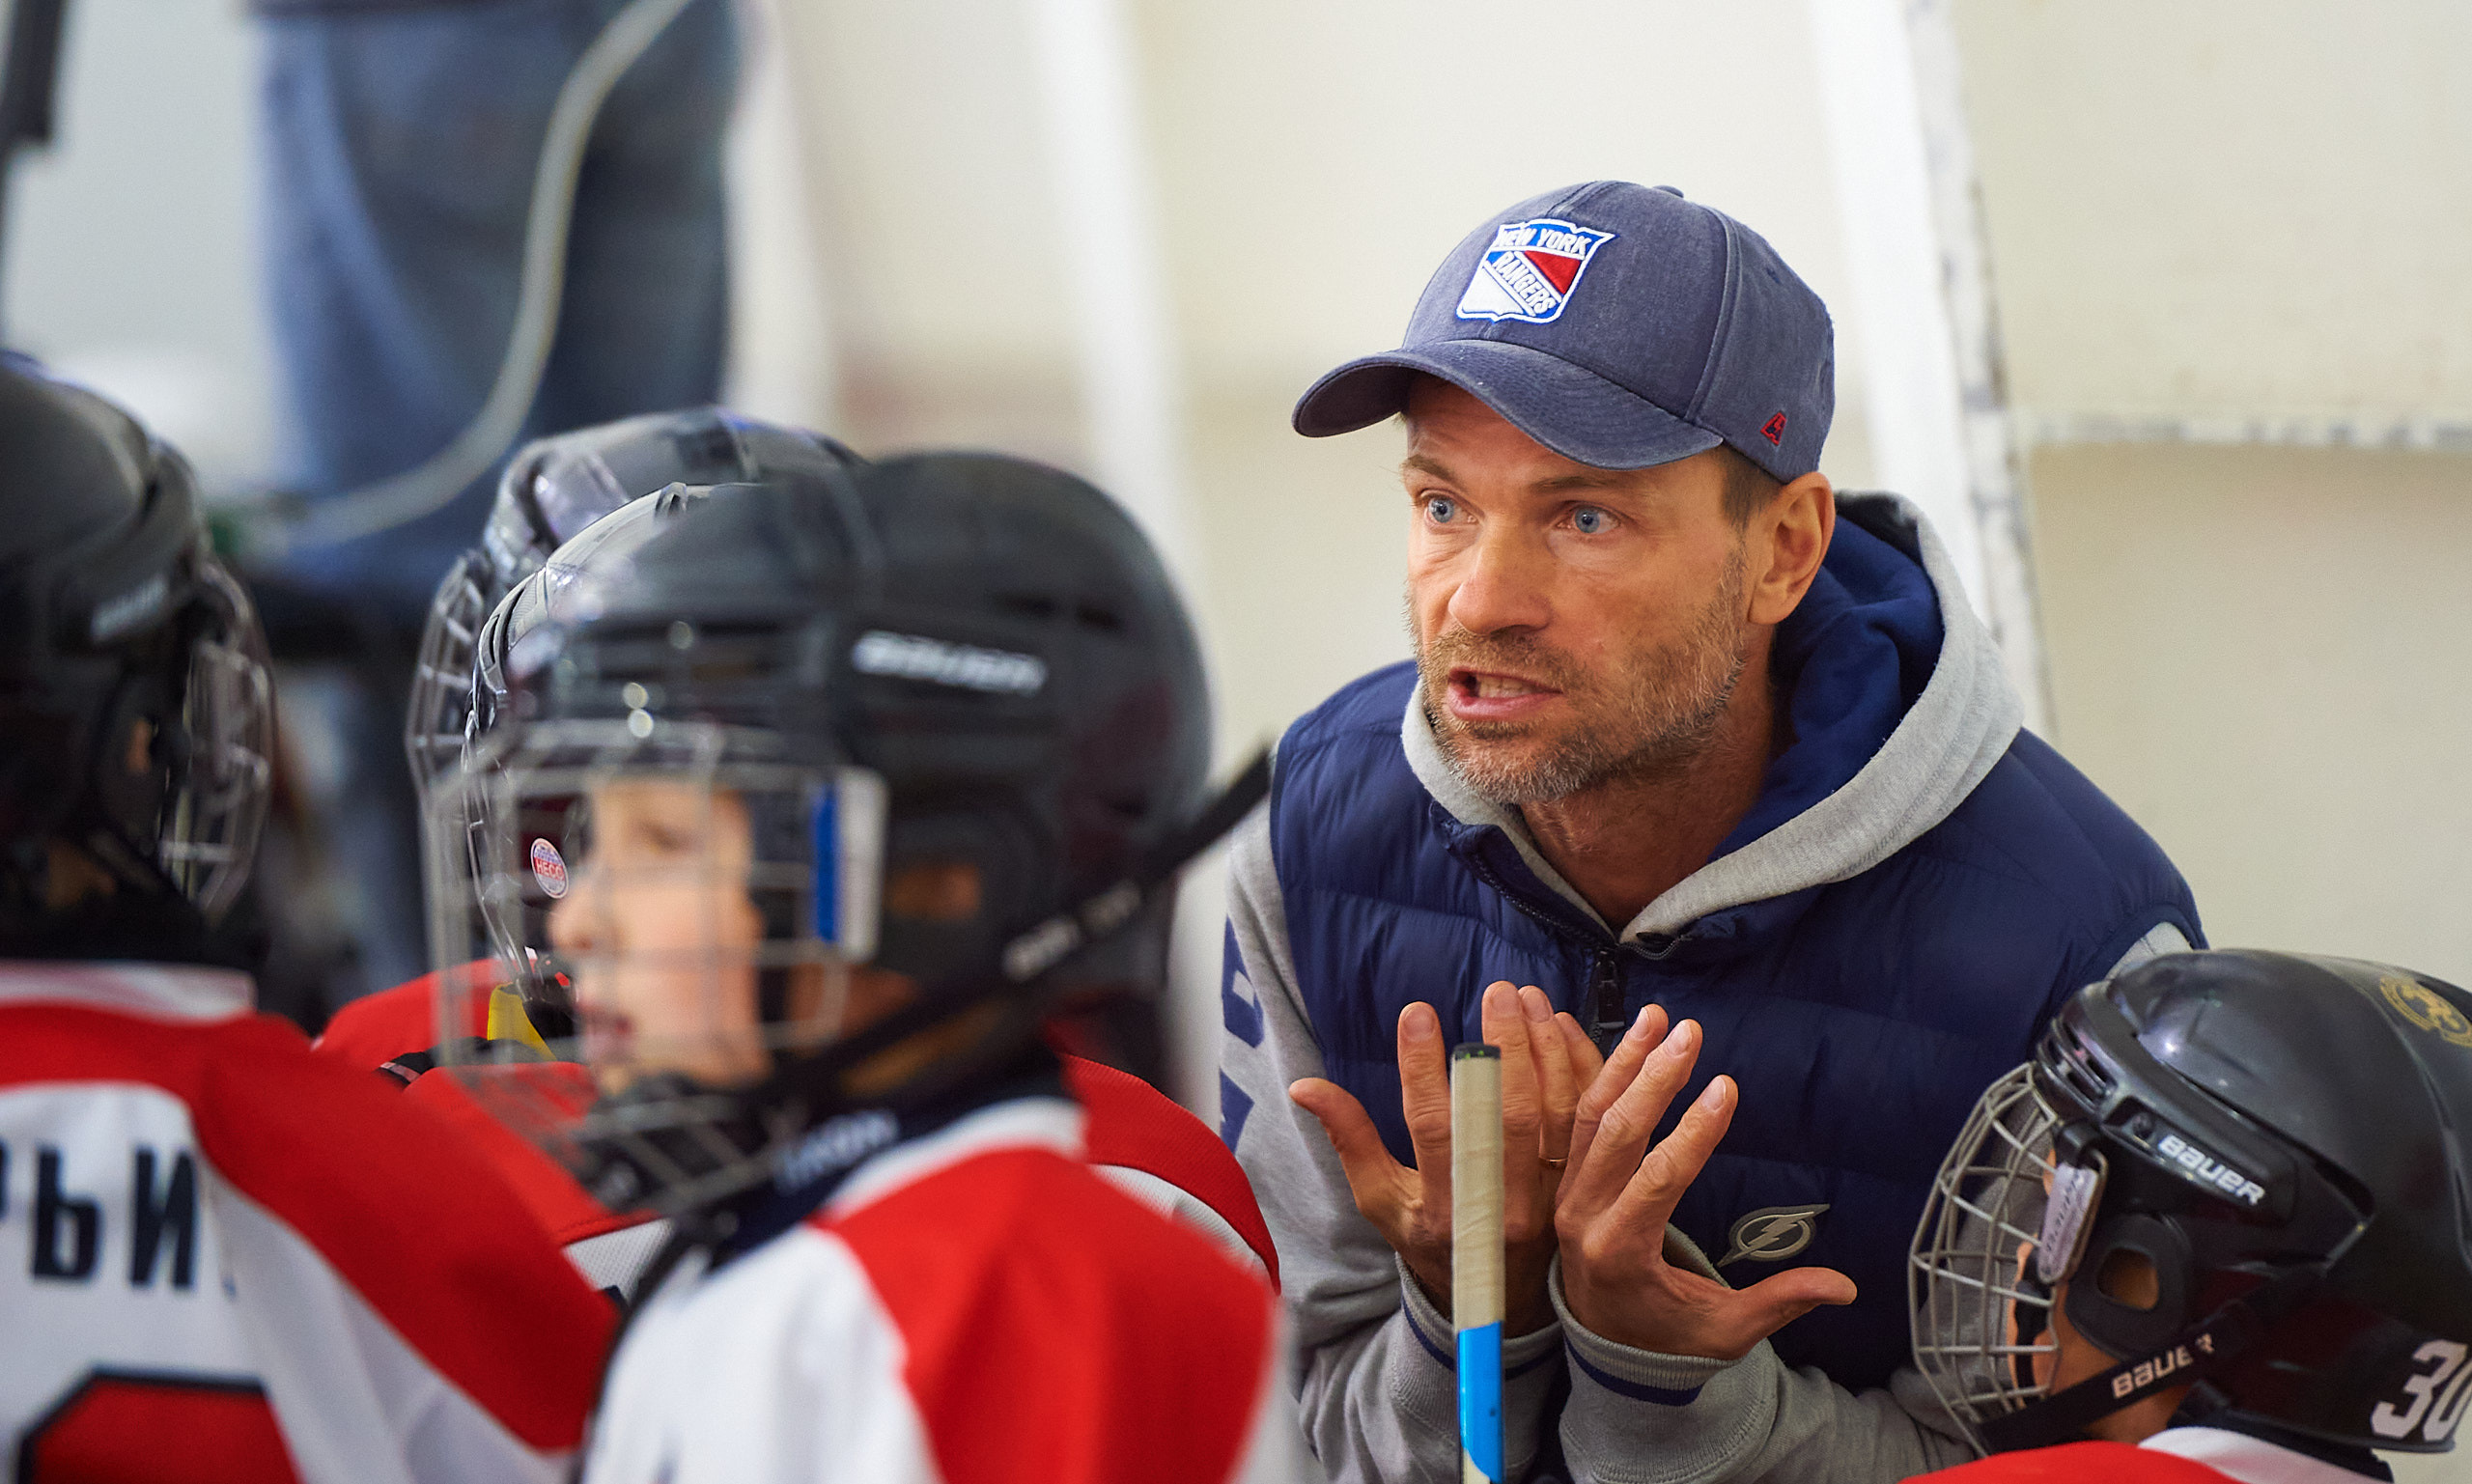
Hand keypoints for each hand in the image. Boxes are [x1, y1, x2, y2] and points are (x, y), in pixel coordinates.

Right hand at [1290, 982, 1589, 1333]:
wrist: (1502, 1299)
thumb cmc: (1431, 1239)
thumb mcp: (1381, 1201)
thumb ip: (1350, 1140)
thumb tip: (1304, 1086)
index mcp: (1445, 1209)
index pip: (1435, 1128)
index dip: (1424, 1069)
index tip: (1417, 1013)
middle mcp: (1504, 1204)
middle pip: (1511, 1113)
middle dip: (1505, 1045)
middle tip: (1495, 991)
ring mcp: (1552, 1194)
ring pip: (1557, 1110)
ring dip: (1548, 1046)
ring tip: (1528, 996)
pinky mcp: (1583, 1182)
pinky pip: (1588, 1116)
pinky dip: (1583, 1066)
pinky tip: (1564, 1024)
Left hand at [1555, 1010, 1856, 1359]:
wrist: (1600, 1348)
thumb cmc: (1667, 1338)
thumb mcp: (1724, 1331)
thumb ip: (1778, 1304)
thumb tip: (1846, 1288)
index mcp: (1620, 1252)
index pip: (1658, 1181)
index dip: (1694, 1133)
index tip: (1727, 1087)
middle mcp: (1583, 1217)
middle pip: (1615, 1135)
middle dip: (1654, 1079)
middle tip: (1689, 1033)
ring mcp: (1567, 1193)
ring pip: (1589, 1116)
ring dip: (1622, 1062)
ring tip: (1655, 1016)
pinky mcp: (1565, 1178)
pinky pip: (1574, 1117)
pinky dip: (1592, 1072)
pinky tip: (1615, 1032)